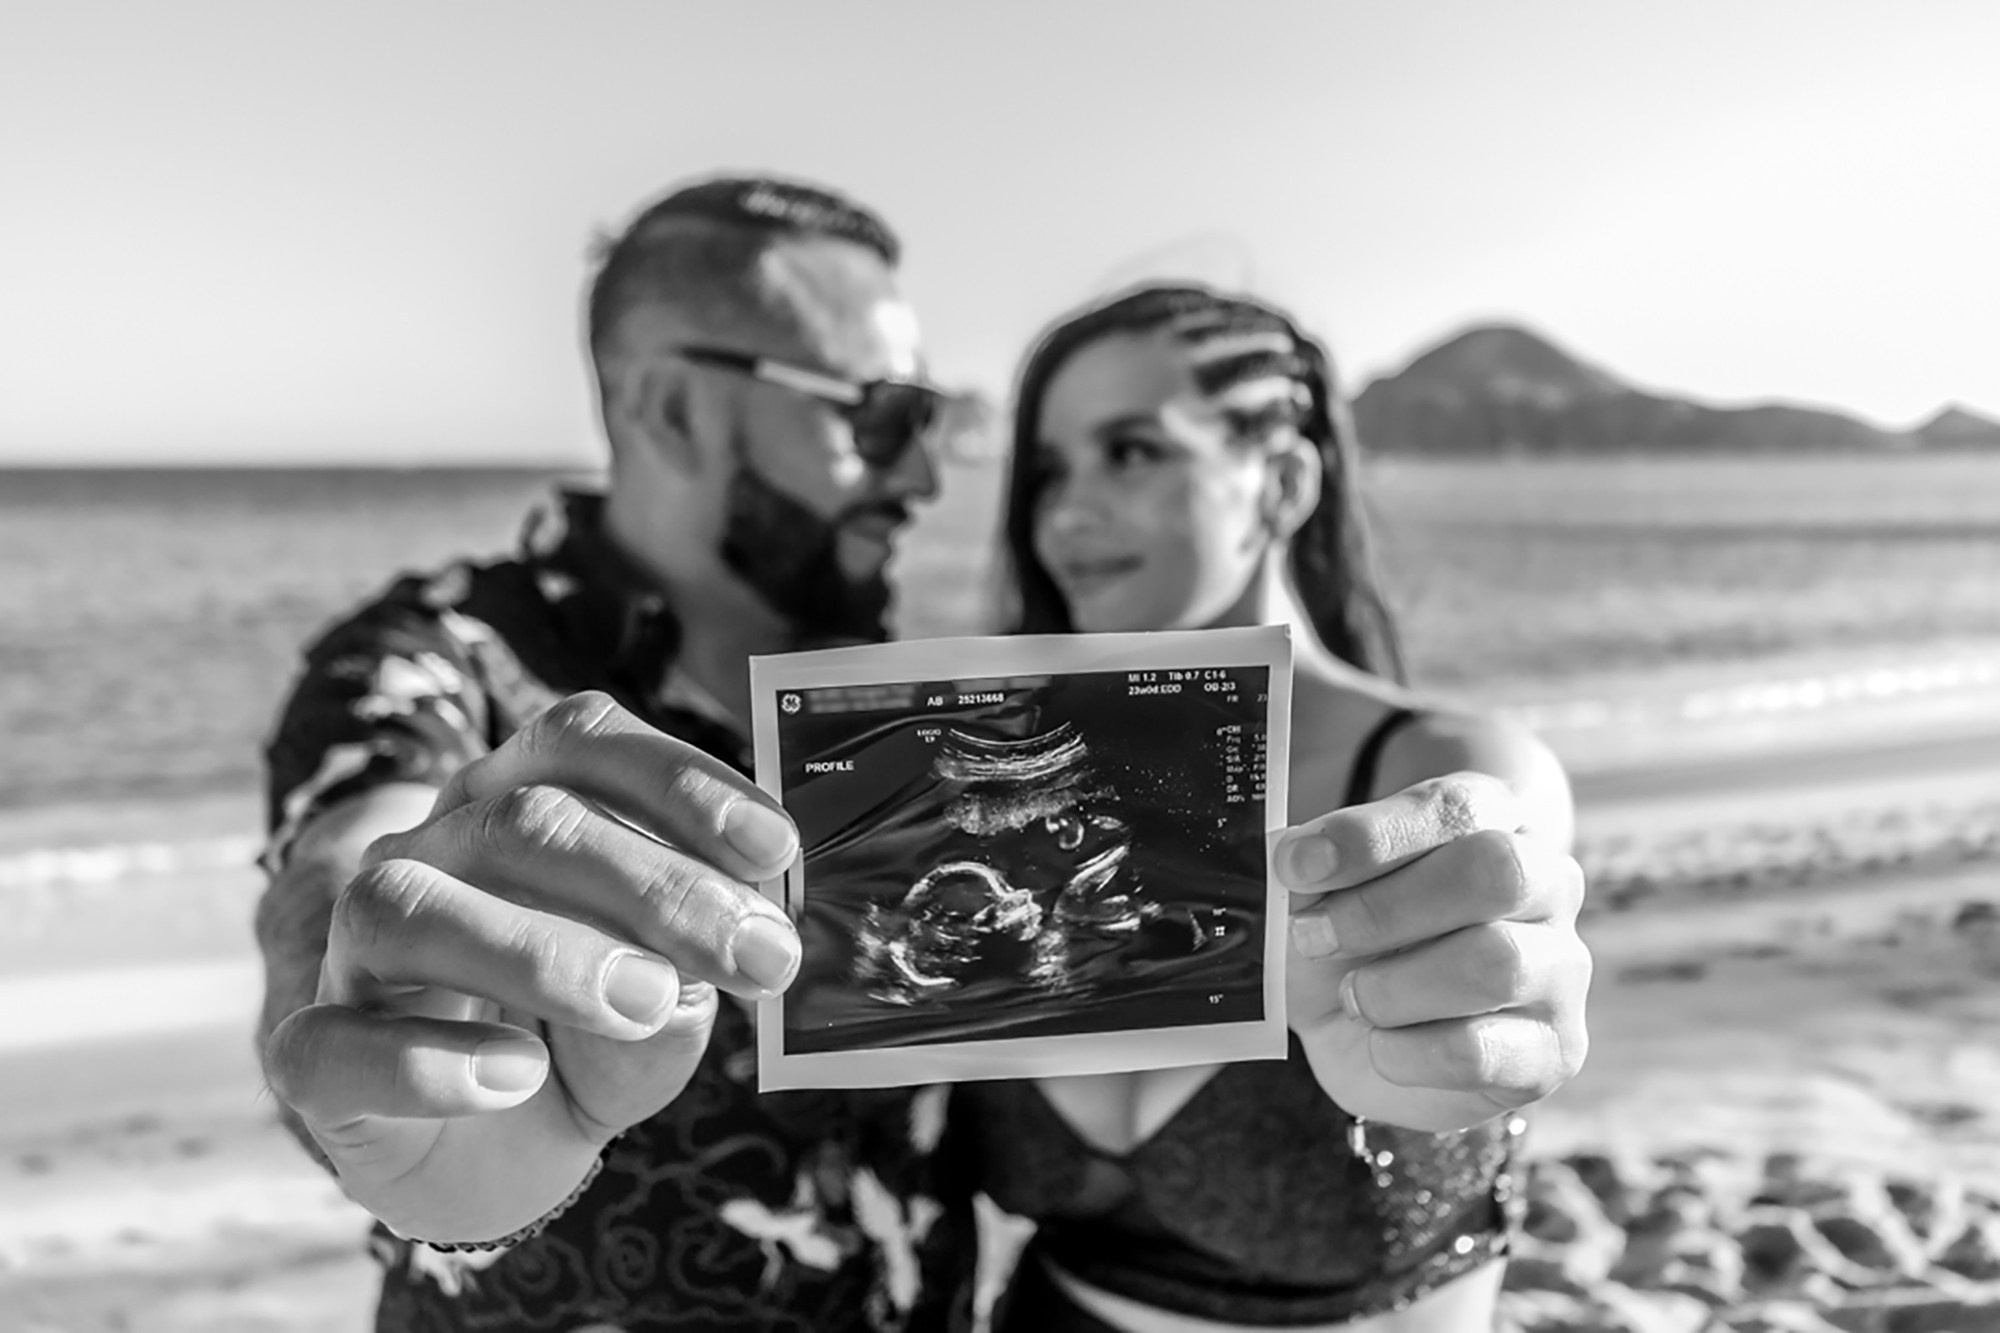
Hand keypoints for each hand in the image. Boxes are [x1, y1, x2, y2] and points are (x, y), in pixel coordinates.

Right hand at [262, 692, 801, 1242]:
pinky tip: (517, 1075)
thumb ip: (691, 985)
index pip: (581, 744)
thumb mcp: (657, 1016)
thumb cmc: (579, 1044)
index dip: (681, 780)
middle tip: (756, 956)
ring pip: (413, 907)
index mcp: (516, 805)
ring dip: (545, 950)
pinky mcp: (314, 1056)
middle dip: (655, 884)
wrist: (475, 1152)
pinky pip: (338, 1044)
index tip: (778, 848)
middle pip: (523, 822)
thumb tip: (719, 971)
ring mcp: (356, 951)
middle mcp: (430, 852)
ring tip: (652, 1001)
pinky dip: (431, 1061)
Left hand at [1275, 771, 1590, 1132]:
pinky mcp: (1555, 1049)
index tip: (1295, 865)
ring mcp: (1561, 968)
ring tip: (1353, 997)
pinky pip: (1482, 1051)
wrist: (1357, 1033)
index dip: (1371, 836)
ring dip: (1393, 987)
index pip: (1456, 807)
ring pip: (1496, 964)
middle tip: (1313, 936)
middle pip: (1496, 872)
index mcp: (1494, 819)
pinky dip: (1407, 1052)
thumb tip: (1299, 858)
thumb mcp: (1315, 895)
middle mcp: (1546, 883)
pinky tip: (1381, 1044)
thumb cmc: (1347, 941)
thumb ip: (1312, 868)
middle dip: (1385, 909)